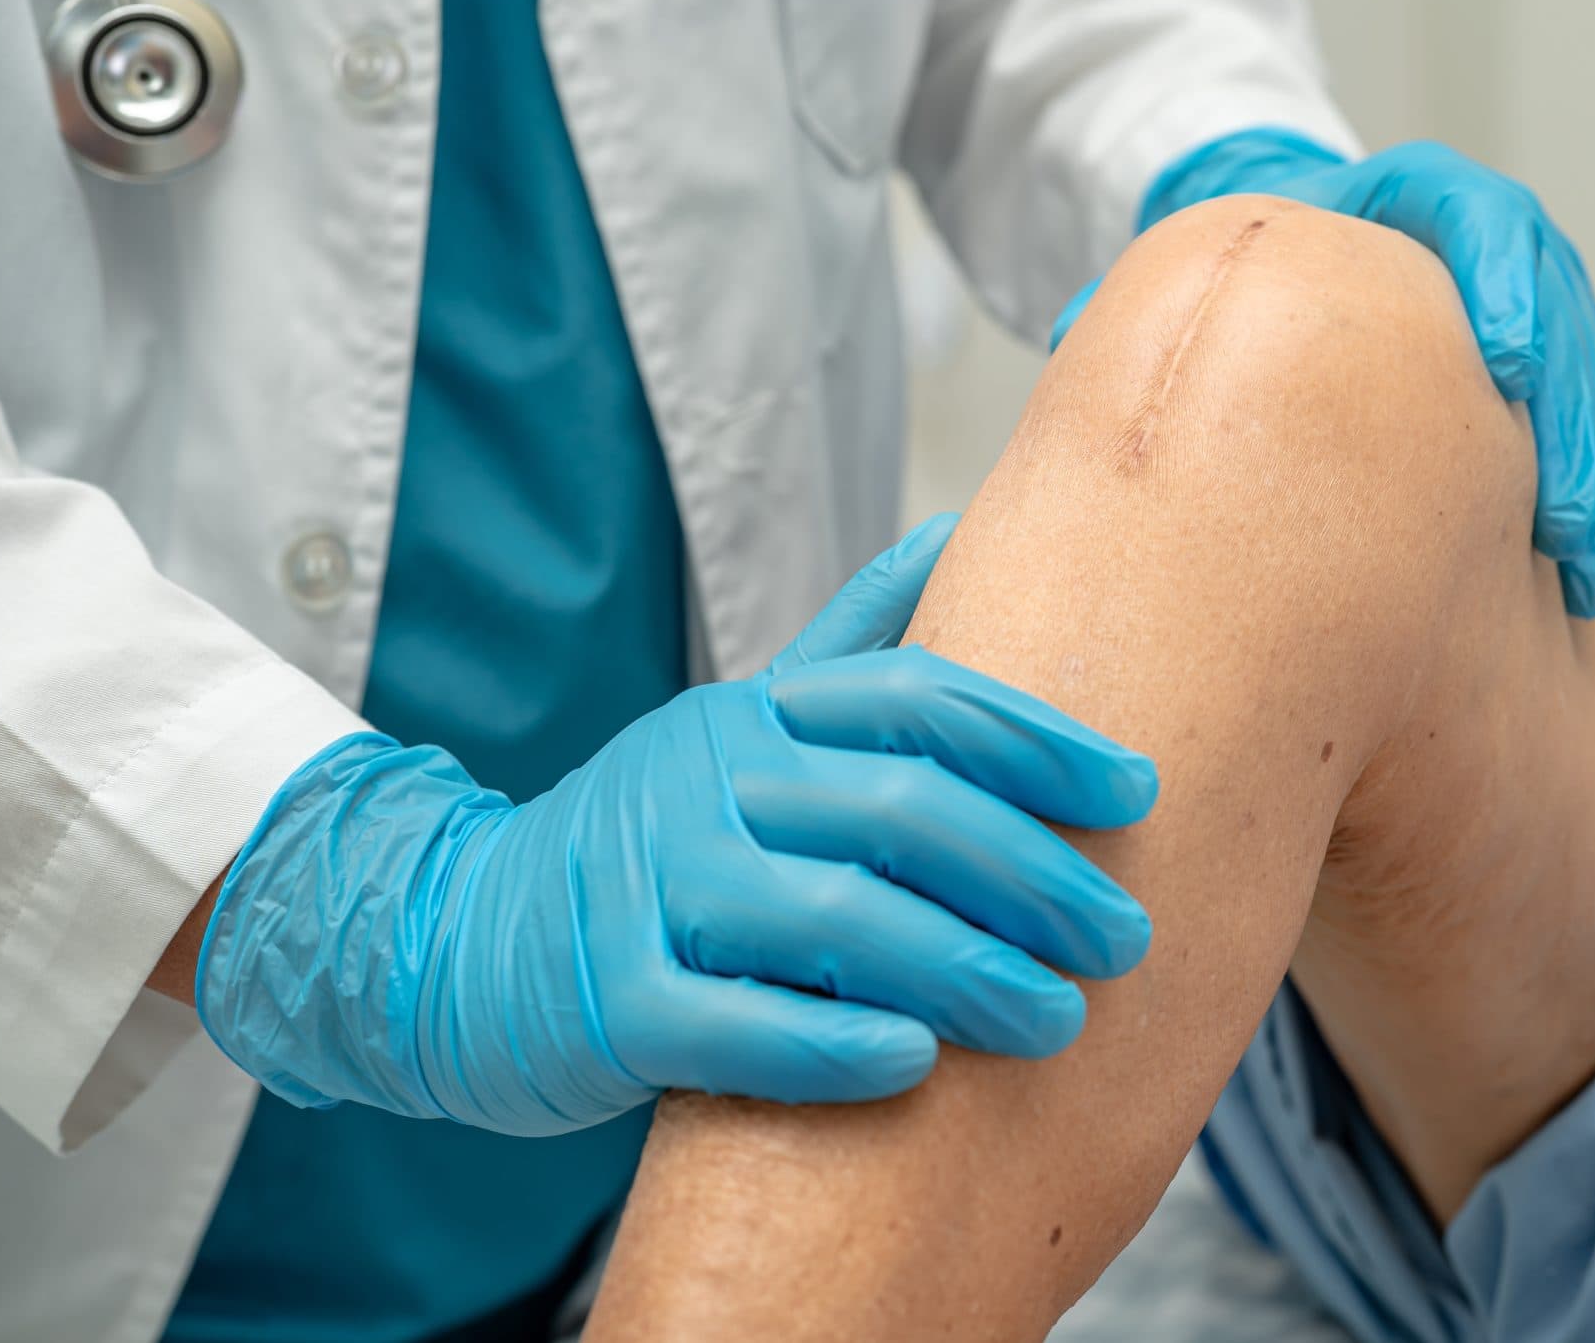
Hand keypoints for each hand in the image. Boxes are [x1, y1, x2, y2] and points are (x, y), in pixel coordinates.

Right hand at [195, 515, 1157, 1132]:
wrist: (457, 937)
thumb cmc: (649, 836)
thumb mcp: (744, 723)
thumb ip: (856, 644)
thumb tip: (965, 530)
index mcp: (761, 718)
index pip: (918, 699)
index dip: (1037, 739)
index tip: (1137, 793)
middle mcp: (713, 785)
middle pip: (899, 809)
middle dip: (1033, 874)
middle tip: (1125, 936)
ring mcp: (656, 890)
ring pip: (832, 917)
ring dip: (963, 970)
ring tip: (1058, 1018)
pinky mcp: (609, 1001)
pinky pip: (733, 1025)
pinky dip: (830, 1044)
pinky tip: (918, 1063)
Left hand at [1057, 129, 1594, 615]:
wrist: (1279, 246)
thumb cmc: (1240, 256)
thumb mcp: (1201, 253)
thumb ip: (1160, 299)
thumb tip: (1070, 341)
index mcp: (1411, 198)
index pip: (1478, 221)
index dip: (1504, 284)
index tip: (1504, 363)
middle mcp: (1488, 248)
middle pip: (1560, 314)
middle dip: (1574, 416)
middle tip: (1567, 516)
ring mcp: (1528, 309)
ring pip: (1586, 386)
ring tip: (1590, 573)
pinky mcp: (1540, 375)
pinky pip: (1582, 433)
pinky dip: (1589, 497)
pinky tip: (1581, 579)